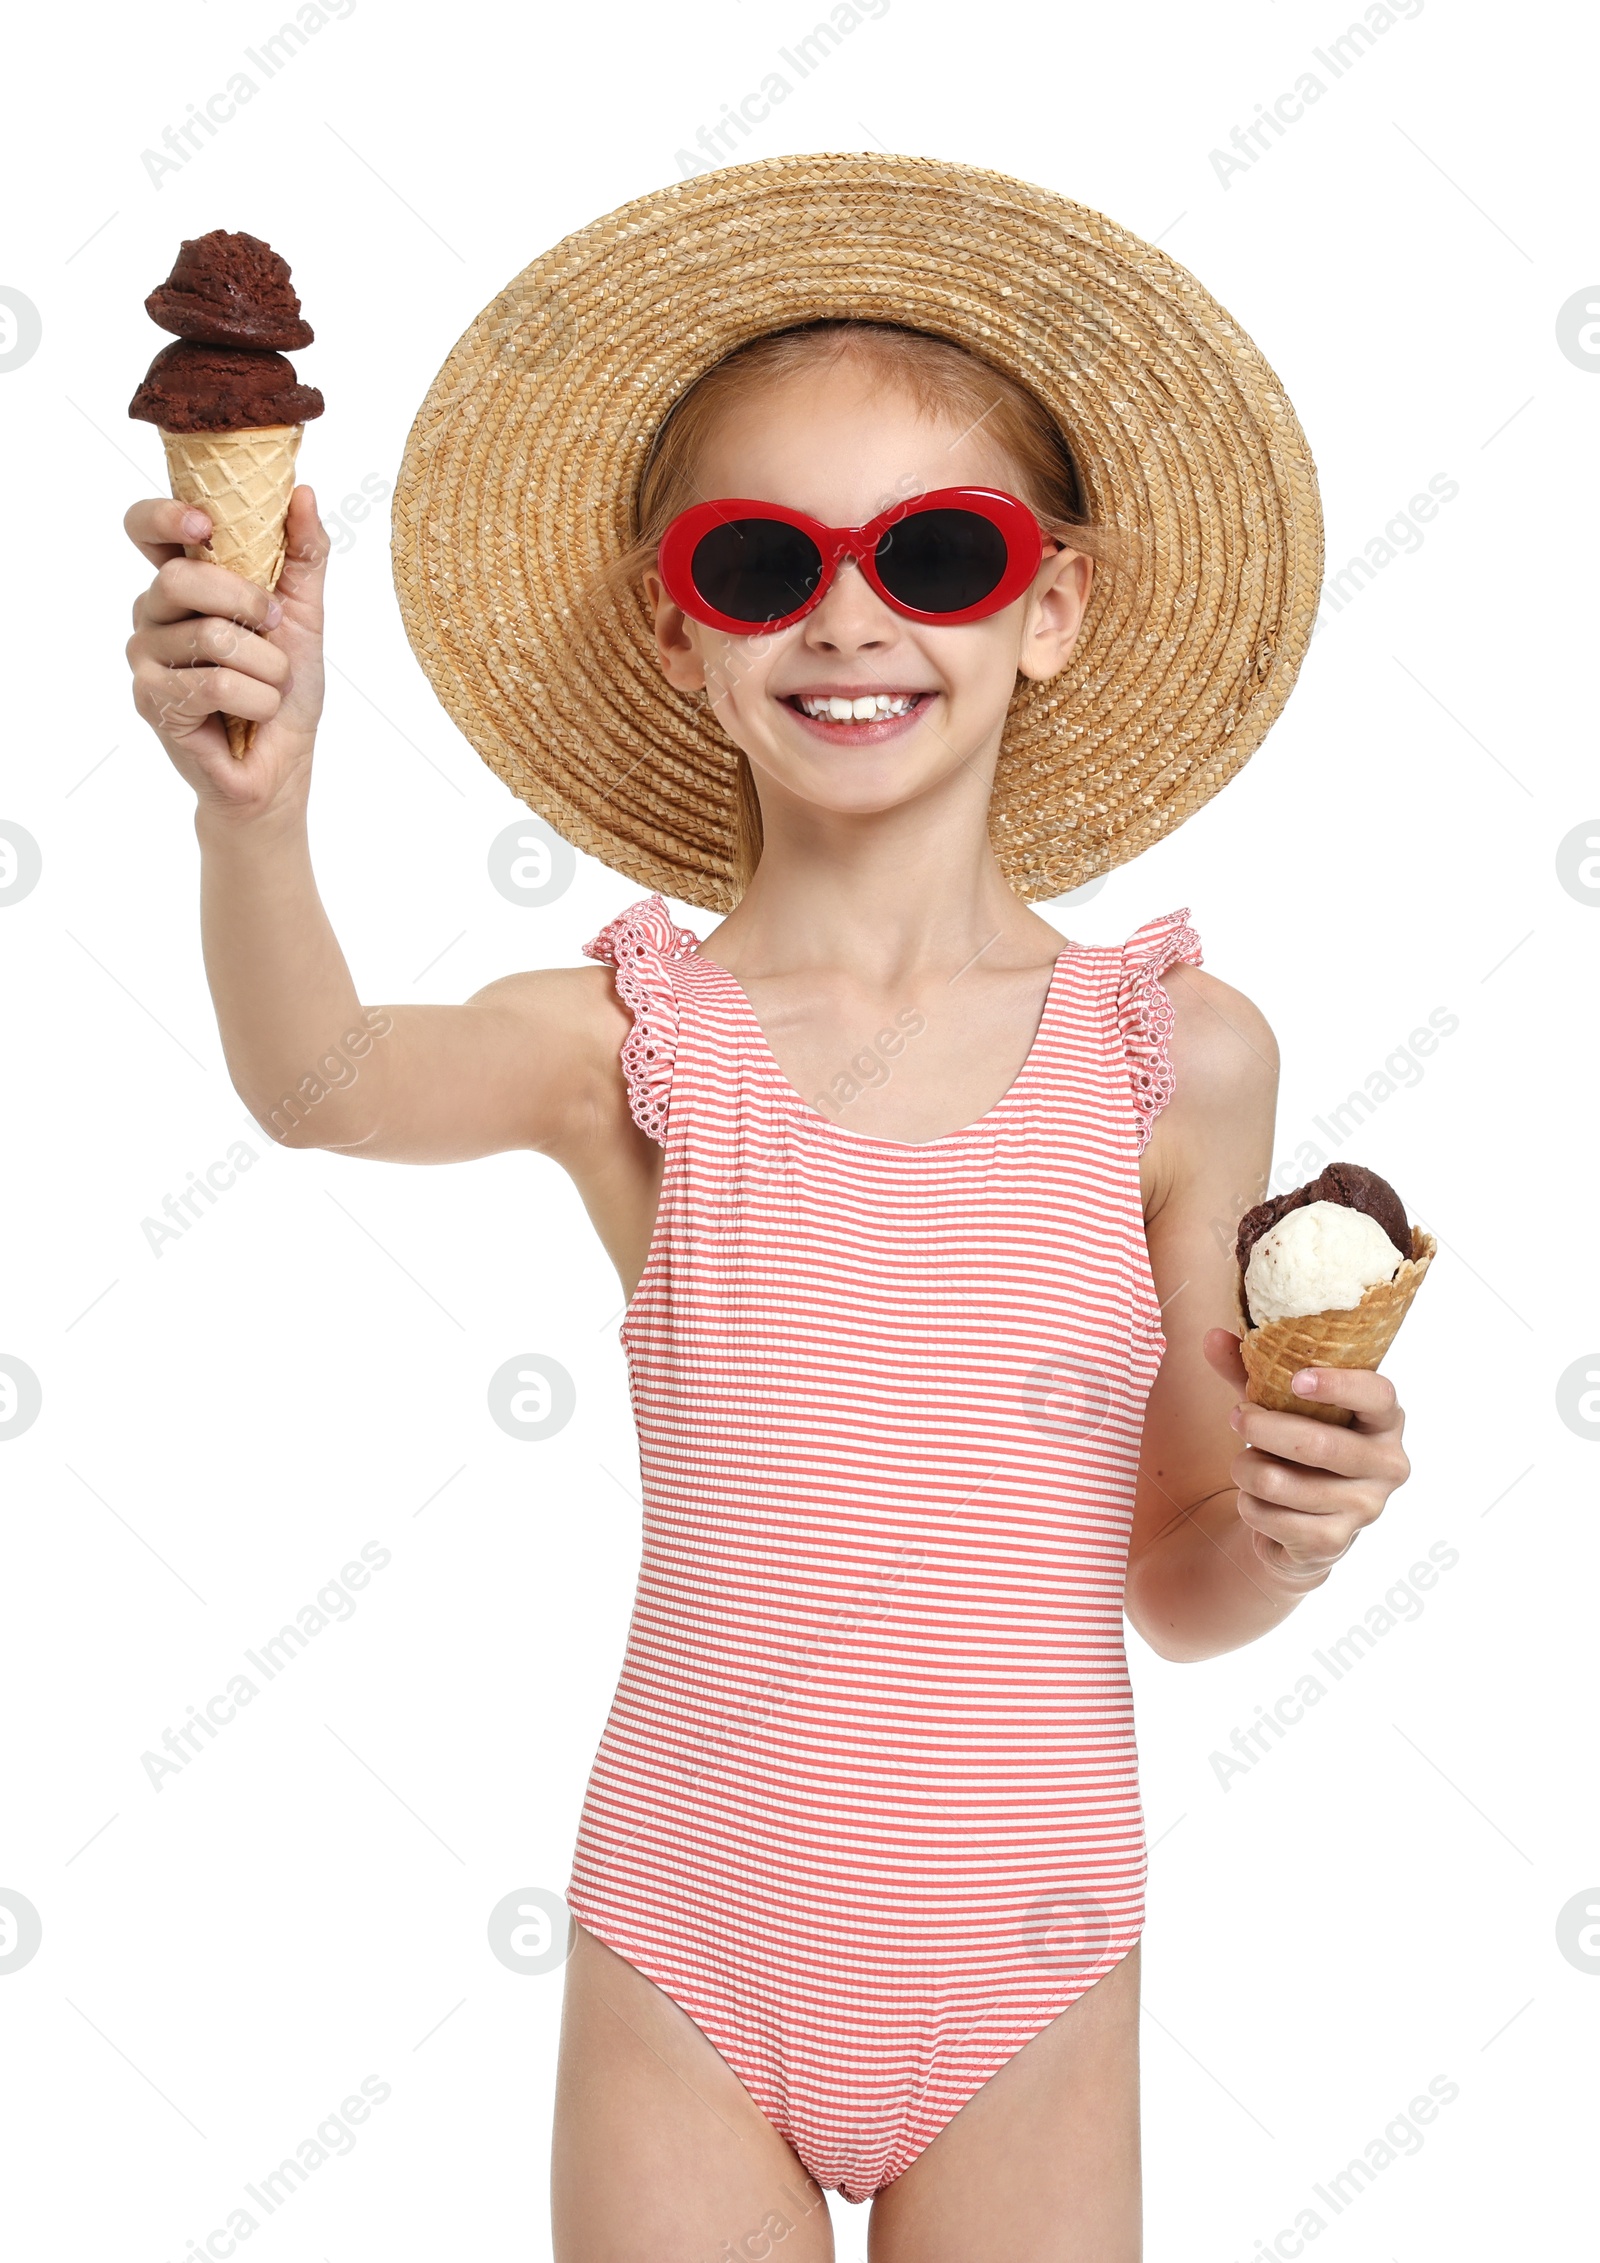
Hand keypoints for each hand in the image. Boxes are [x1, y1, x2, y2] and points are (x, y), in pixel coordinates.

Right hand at [124, 484, 327, 822]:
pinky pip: (214, 684)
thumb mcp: (303, 615)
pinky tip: (254, 714)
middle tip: (272, 626)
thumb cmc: (285, 690)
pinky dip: (257, 700)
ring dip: (266, 666)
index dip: (164, 516)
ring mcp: (146, 659)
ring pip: (209, 638)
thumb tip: (303, 492)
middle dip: (245, 601)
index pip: (145, 529)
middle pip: (180, 580)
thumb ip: (302, 554)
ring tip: (268, 685)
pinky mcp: (153, 702)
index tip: (204, 523)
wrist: (283, 765)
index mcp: (183, 583)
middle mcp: (153, 614)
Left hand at [1202, 1327, 1410, 1587]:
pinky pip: (1271, 1517)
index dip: (1339, 1385)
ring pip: (1281, 1482)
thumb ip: (1247, 1370)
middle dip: (1262, 1429)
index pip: (1377, 1395)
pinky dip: (1249, 1504)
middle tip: (1237, 1418)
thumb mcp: (1276, 1405)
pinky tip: (1256, 1500)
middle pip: (1319, 1444)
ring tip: (1245, 1465)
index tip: (1296, 1379)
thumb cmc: (1295, 1447)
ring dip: (1245, 1469)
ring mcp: (1366, 1507)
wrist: (1302, 1525)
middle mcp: (1388, 1464)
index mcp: (1385, 1420)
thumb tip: (1211, 1337)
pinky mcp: (1335, 1542)